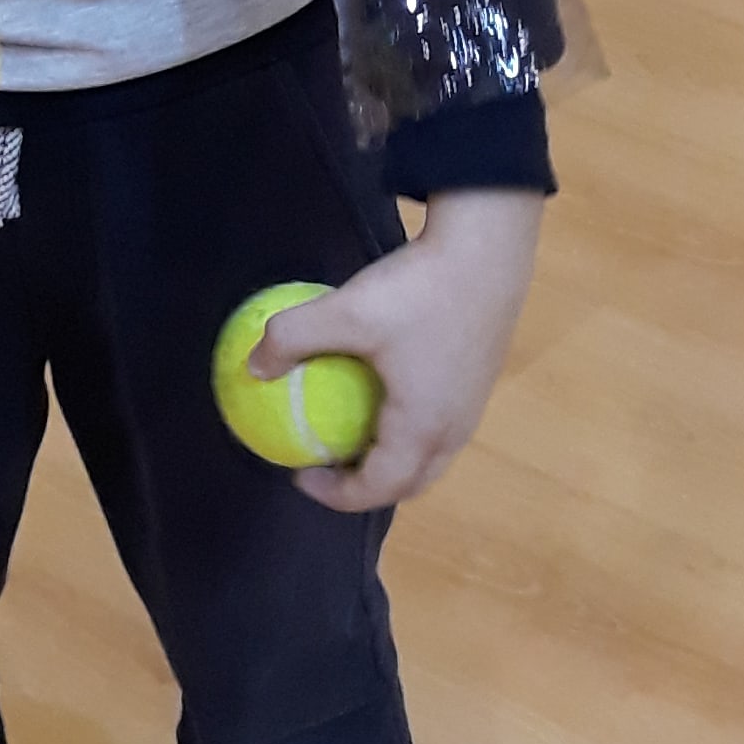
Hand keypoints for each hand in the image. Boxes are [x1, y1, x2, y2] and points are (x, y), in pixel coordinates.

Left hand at [252, 187, 544, 515]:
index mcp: (421, 429)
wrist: (488, 248)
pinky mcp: (479, 381)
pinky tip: (384, 391)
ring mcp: (472, 407)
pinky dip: (408, 432)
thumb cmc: (418, 290)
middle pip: (408, 483)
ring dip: (390, 460)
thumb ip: (293, 338)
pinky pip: (439, 427)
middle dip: (366, 486)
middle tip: (326, 462)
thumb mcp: (345, 311)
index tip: (300, 474)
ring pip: (429, 457)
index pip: (377, 489)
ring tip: (352, 432)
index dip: (335, 494)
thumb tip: (254, 366)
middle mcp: (452, 430)